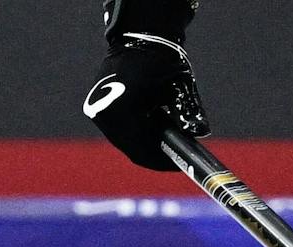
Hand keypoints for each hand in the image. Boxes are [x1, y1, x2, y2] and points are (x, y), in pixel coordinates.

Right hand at [81, 0, 205, 171]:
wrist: (139, 36)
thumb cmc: (161, 60)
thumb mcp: (179, 89)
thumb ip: (187, 116)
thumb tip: (198, 139)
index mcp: (123, 113)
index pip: (142, 151)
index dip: (160, 161)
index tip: (177, 164)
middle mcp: (105, 116)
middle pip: (130, 148)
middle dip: (152, 152)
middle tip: (172, 153)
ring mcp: (97, 111)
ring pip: (122, 139)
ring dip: (142, 141)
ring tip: (163, 136)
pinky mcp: (95, 106)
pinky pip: (116, 127)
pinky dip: (133, 129)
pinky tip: (149, 123)